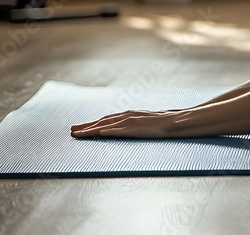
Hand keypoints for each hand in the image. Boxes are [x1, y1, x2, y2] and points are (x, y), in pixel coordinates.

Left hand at [70, 109, 185, 138]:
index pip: (107, 119)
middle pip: (102, 121)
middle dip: (86, 126)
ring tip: (77, 133)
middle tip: (71, 130)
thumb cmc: (165, 123)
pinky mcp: (136, 128)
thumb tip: (130, 129)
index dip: (93, 123)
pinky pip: (119, 130)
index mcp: (130, 115)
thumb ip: (137, 124)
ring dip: (90, 129)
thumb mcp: (148, 122)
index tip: (81, 127)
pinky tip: (98, 134)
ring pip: (106, 125)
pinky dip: (107, 131)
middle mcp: (128, 116)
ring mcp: (131, 121)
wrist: (178, 121)